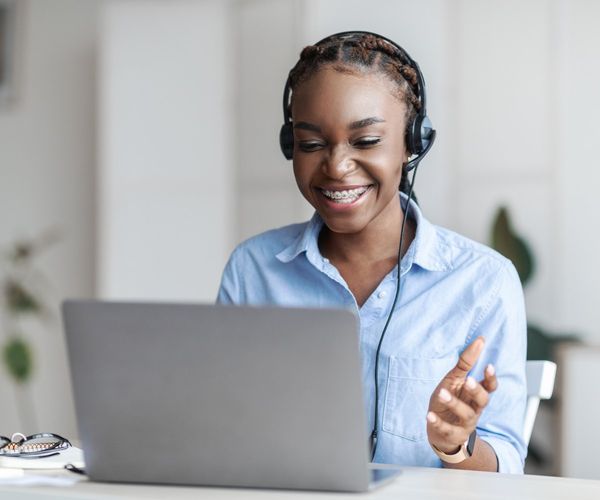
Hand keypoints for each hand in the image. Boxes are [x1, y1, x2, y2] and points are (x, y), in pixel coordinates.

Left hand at [426, 336, 496, 453]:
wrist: (442, 432)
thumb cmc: (450, 402)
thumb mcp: (455, 380)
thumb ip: (466, 363)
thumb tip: (480, 340)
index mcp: (476, 395)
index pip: (490, 387)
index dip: (491, 378)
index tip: (488, 365)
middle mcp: (474, 409)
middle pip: (482, 401)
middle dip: (477, 391)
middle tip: (468, 380)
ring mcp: (464, 424)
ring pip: (465, 415)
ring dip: (454, 403)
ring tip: (442, 393)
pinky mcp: (452, 435)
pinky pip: (447, 430)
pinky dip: (438, 423)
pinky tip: (429, 415)